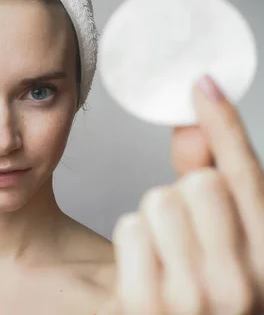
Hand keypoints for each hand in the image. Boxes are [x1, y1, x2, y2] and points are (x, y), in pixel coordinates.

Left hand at [107, 75, 263, 313]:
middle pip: (200, 183)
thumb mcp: (224, 242)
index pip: (246, 176)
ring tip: (166, 256)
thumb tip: (194, 123)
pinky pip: (131, 227)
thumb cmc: (202, 289)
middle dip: (183, 196)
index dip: (224, 124)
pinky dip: (132, 241)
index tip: (202, 84)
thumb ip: (215, 181)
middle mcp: (243, 285)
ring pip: (160, 201)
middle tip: (185, 233)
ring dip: (155, 220)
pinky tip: (144, 271)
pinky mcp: (143, 306)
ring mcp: (195, 300)